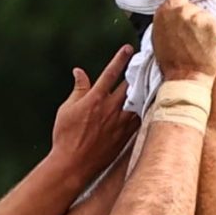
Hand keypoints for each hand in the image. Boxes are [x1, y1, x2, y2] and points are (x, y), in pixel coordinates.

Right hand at [50, 45, 139, 178]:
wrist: (73, 165)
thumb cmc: (65, 137)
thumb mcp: (66, 109)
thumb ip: (78, 89)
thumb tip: (79, 72)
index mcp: (95, 99)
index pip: (110, 73)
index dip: (120, 59)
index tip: (128, 49)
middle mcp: (111, 109)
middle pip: (129, 85)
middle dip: (136, 73)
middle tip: (144, 64)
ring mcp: (120, 123)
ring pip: (138, 101)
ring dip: (142, 92)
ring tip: (150, 83)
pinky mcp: (125, 136)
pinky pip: (139, 119)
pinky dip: (143, 111)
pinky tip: (146, 106)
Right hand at [152, 0, 215, 81]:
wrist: (186, 78)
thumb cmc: (172, 61)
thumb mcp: (161, 34)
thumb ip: (167, 11)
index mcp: (165, 11)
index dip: (183, 12)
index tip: (183, 25)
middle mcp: (181, 11)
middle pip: (193, 7)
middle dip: (194, 19)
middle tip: (190, 38)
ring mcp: (197, 17)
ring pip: (205, 16)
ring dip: (205, 27)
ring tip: (198, 44)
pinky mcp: (213, 25)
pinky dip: (215, 34)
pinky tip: (207, 46)